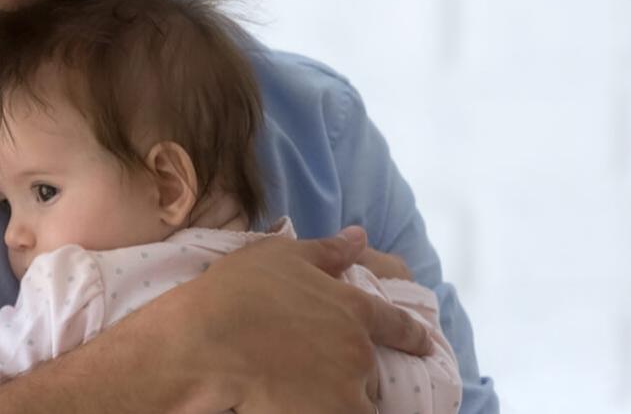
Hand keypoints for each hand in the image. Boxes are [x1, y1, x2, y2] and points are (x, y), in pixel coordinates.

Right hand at [167, 226, 434, 412]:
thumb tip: (360, 235)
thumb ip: (327, 250)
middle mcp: (357, 350)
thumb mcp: (281, 256)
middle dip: (356, 373)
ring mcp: (345, 389)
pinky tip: (301, 406)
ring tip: (313, 395)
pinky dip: (328, 413)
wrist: (207, 342)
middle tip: (324, 372)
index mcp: (352, 307)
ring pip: (360, 404)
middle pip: (372, 370)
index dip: (412, 335)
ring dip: (345, 401)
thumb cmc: (239, 292)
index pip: (397, 324)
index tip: (423, 343)